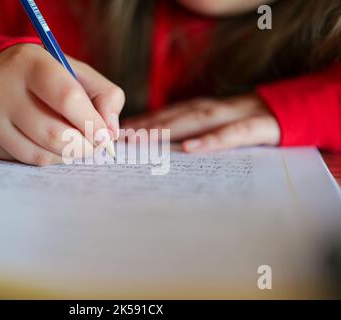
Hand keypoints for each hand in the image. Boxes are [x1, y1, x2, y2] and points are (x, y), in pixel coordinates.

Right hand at [0, 43, 124, 165]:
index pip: (68, 98)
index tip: (105, 135)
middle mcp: (4, 89)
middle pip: (55, 133)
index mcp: (31, 63)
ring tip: (76, 145)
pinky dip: (50, 159)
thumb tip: (111, 132)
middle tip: (94, 144)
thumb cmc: (41, 76)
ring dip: (68, 156)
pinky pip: (26, 161)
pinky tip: (54, 148)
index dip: (93, 122)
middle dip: (84, 146)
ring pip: (41, 153)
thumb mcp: (73, 71)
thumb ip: (104, 95)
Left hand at [122, 93, 279, 152]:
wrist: (288, 112)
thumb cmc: (245, 125)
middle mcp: (212, 109)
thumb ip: (193, 134)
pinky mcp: (255, 127)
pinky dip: (211, 140)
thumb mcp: (216, 128)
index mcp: (202, 110)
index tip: (119, 134)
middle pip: (175, 115)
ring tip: (145, 139)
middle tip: (121, 137)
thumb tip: (162, 152)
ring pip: (197, 120)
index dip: (142, 122)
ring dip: (169, 127)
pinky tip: (192, 148)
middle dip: (147, 125)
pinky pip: (232, 134)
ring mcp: (233, 115)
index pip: (167, 114)